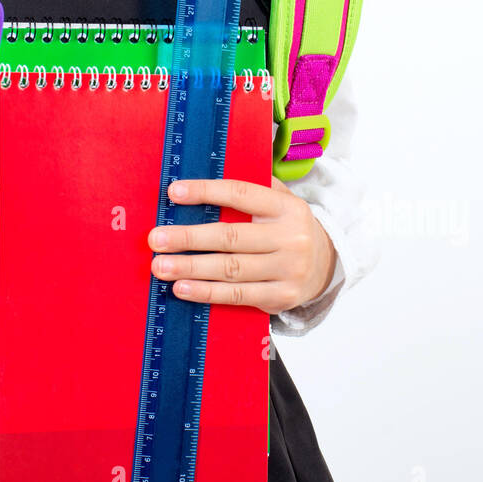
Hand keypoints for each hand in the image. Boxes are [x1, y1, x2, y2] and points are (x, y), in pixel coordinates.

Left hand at [146, 176, 336, 313]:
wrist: (325, 264)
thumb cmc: (287, 228)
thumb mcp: (280, 202)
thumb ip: (250, 191)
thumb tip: (200, 184)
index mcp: (286, 207)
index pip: (241, 194)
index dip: (206, 192)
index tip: (174, 192)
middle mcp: (290, 238)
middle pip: (230, 237)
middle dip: (188, 238)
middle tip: (156, 239)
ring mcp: (288, 269)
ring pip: (230, 269)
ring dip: (190, 268)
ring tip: (161, 266)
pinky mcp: (282, 297)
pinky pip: (238, 295)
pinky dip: (207, 292)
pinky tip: (183, 288)